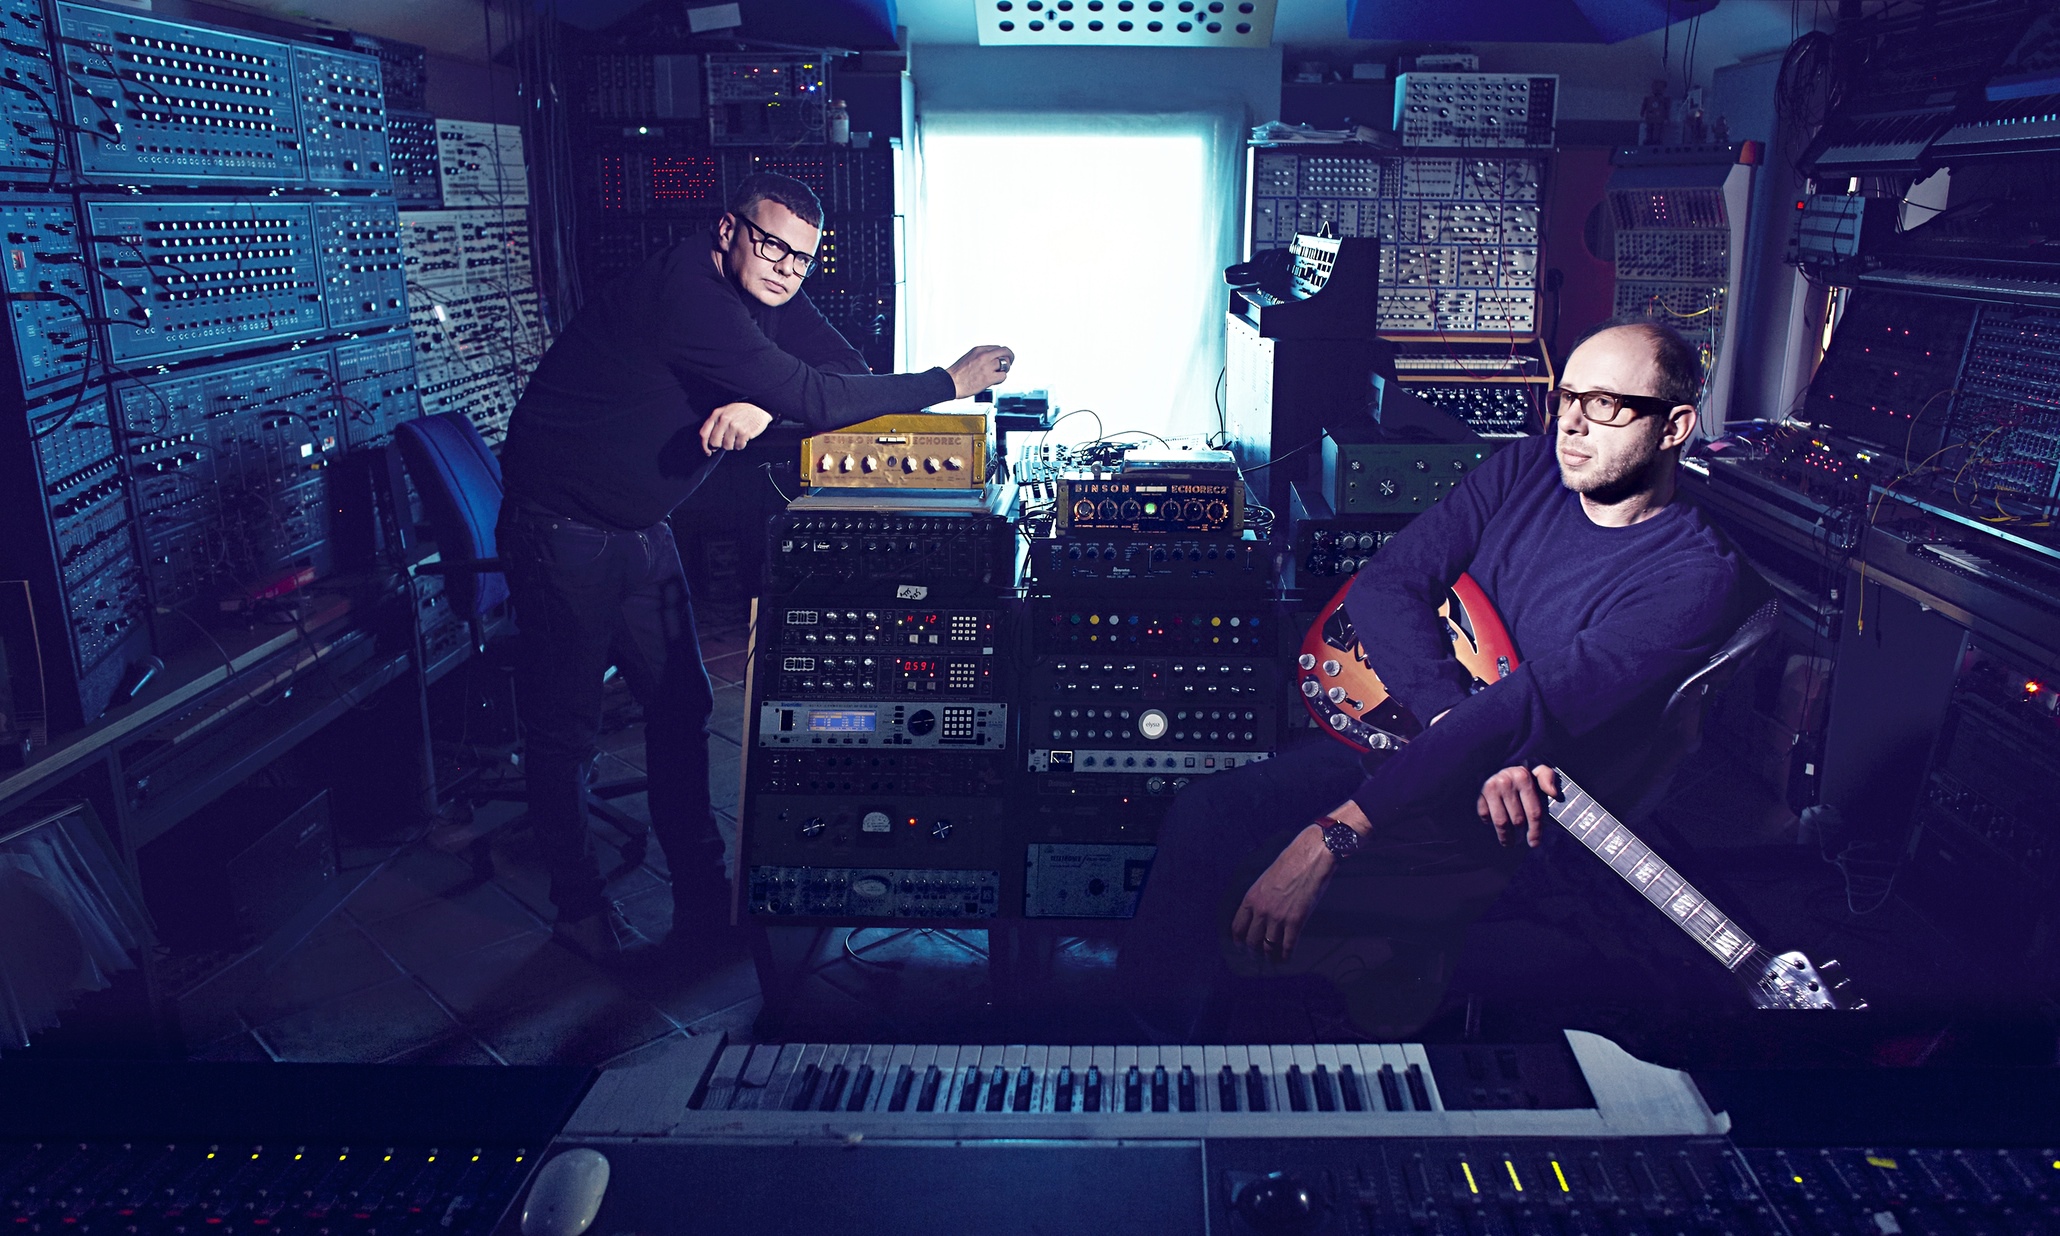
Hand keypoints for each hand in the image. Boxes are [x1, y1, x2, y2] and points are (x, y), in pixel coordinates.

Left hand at [699, 401, 771, 454]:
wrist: (759, 407)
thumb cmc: (742, 411)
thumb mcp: (725, 411)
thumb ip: (716, 423)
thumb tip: (710, 442)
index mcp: (717, 414)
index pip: (704, 433)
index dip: (704, 445)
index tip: (708, 451)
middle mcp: (724, 420)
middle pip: (714, 442)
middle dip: (720, 446)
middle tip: (727, 442)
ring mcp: (734, 426)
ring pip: (727, 446)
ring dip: (732, 445)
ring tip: (737, 437)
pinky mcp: (744, 432)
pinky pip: (738, 446)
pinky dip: (741, 445)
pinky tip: (744, 438)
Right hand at [946, 345, 1014, 397]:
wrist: (949, 383)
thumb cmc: (957, 374)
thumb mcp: (969, 357)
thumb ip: (980, 356)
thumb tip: (992, 359)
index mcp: (978, 349)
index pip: (998, 347)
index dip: (1002, 354)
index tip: (1002, 359)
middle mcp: (984, 355)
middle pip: (1006, 352)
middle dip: (1010, 358)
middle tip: (1009, 364)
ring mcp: (987, 366)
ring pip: (1006, 363)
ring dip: (1005, 370)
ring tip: (999, 374)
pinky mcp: (989, 377)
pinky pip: (1003, 376)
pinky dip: (1001, 379)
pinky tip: (994, 381)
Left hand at [1230, 824, 1336, 960]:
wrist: (1310, 857)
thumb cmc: (1290, 864)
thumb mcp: (1265, 879)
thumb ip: (1260, 897)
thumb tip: (1258, 912)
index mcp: (1251, 898)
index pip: (1237, 927)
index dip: (1238, 941)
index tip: (1241, 947)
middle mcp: (1261, 910)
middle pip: (1251, 941)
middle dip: (1253, 952)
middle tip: (1257, 958)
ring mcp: (1278, 917)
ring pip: (1269, 947)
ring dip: (1270, 957)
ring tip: (1272, 962)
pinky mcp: (1296, 921)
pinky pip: (1288, 946)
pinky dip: (1286, 956)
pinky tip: (1286, 959)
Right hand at [1476, 764, 1560, 847]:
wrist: (1495, 763)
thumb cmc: (1521, 773)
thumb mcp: (1537, 770)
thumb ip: (1548, 777)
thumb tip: (1554, 794)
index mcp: (1523, 777)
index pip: (1534, 811)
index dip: (1535, 831)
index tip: (1534, 843)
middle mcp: (1506, 782)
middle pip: (1517, 820)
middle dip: (1520, 835)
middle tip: (1520, 840)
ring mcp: (1490, 788)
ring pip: (1501, 822)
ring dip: (1506, 837)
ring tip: (1509, 842)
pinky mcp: (1479, 793)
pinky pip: (1485, 816)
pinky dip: (1489, 823)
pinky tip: (1494, 824)